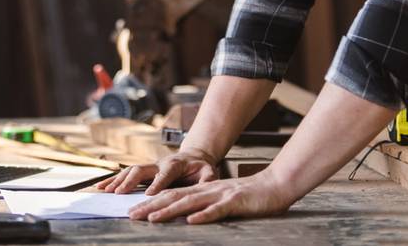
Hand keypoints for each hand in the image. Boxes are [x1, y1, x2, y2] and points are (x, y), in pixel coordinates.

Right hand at [95, 148, 217, 194]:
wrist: (193, 156)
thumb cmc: (200, 167)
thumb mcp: (210, 171)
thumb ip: (208, 179)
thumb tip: (208, 187)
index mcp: (175, 164)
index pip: (165, 173)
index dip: (158, 183)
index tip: (149, 195)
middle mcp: (159, 163)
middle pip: (142, 169)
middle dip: (130, 182)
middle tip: (119, 194)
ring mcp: (150, 165)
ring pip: (130, 170)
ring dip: (117, 180)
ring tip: (105, 191)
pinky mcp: (144, 170)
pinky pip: (126, 173)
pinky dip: (113, 179)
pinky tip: (102, 186)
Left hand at [127, 168, 296, 223]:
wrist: (276, 185)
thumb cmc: (250, 196)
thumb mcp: (223, 200)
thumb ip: (205, 206)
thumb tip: (186, 217)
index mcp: (203, 190)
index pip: (173, 195)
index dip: (152, 202)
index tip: (134, 211)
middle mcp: (208, 190)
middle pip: (175, 197)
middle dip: (151, 206)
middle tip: (131, 215)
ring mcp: (221, 195)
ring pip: (191, 202)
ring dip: (169, 211)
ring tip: (152, 218)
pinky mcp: (235, 202)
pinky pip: (217, 210)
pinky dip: (204, 216)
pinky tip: (191, 221)